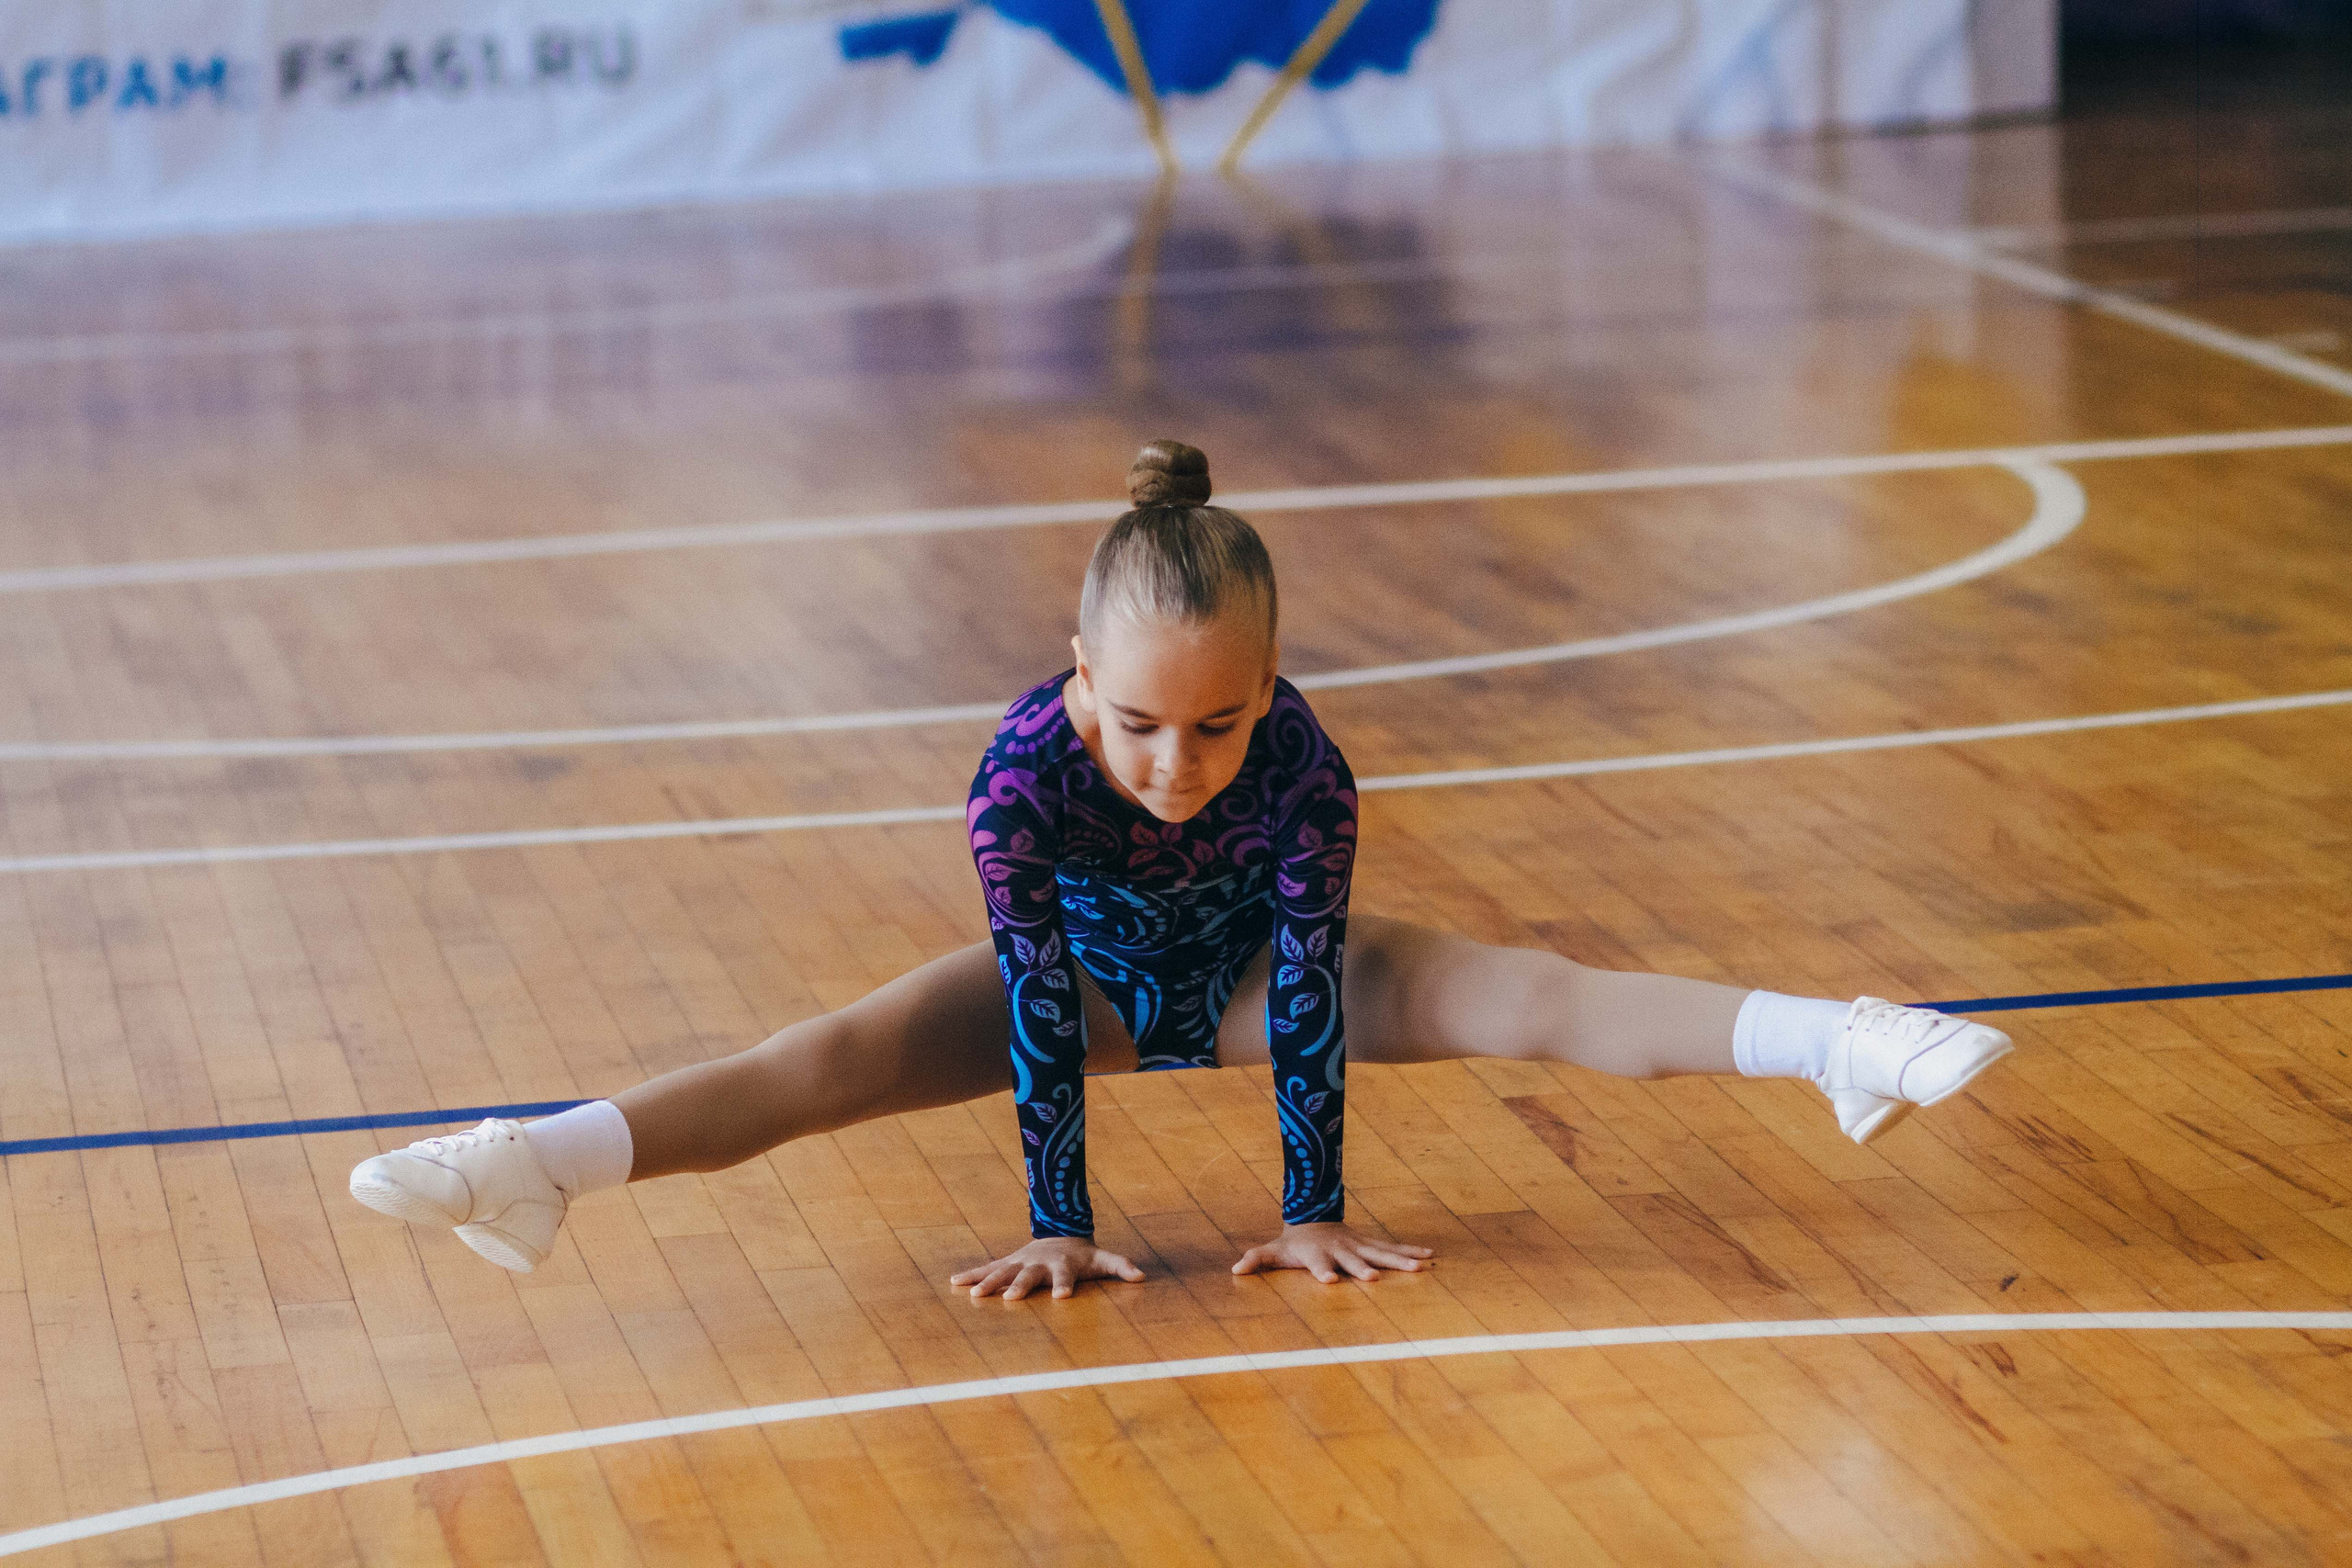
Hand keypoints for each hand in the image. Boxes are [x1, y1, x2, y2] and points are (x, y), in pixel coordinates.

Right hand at [950, 1236, 1145, 1300]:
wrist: (1061, 1233)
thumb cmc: (1084, 1255)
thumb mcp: (1104, 1260)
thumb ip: (1121, 1267)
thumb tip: (1142, 1276)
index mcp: (1062, 1266)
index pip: (1065, 1277)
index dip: (1064, 1285)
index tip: (1062, 1297)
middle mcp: (1039, 1263)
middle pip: (1029, 1276)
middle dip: (1019, 1286)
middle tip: (1010, 1299)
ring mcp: (1021, 1262)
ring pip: (1003, 1272)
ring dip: (989, 1282)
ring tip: (974, 1295)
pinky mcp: (1008, 1263)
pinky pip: (988, 1269)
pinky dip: (972, 1274)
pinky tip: (954, 1282)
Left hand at [1232, 1222, 1434, 1282]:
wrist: (1313, 1218)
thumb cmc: (1293, 1243)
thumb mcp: (1272, 1251)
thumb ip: (1255, 1260)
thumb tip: (1235, 1270)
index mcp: (1317, 1254)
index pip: (1319, 1265)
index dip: (1323, 1272)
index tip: (1329, 1281)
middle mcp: (1341, 1250)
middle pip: (1355, 1261)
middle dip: (1364, 1269)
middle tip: (1375, 1280)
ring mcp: (1358, 1246)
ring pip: (1380, 1253)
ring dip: (1399, 1261)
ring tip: (1420, 1268)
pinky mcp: (1370, 1245)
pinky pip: (1392, 1249)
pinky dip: (1410, 1252)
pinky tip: (1430, 1257)